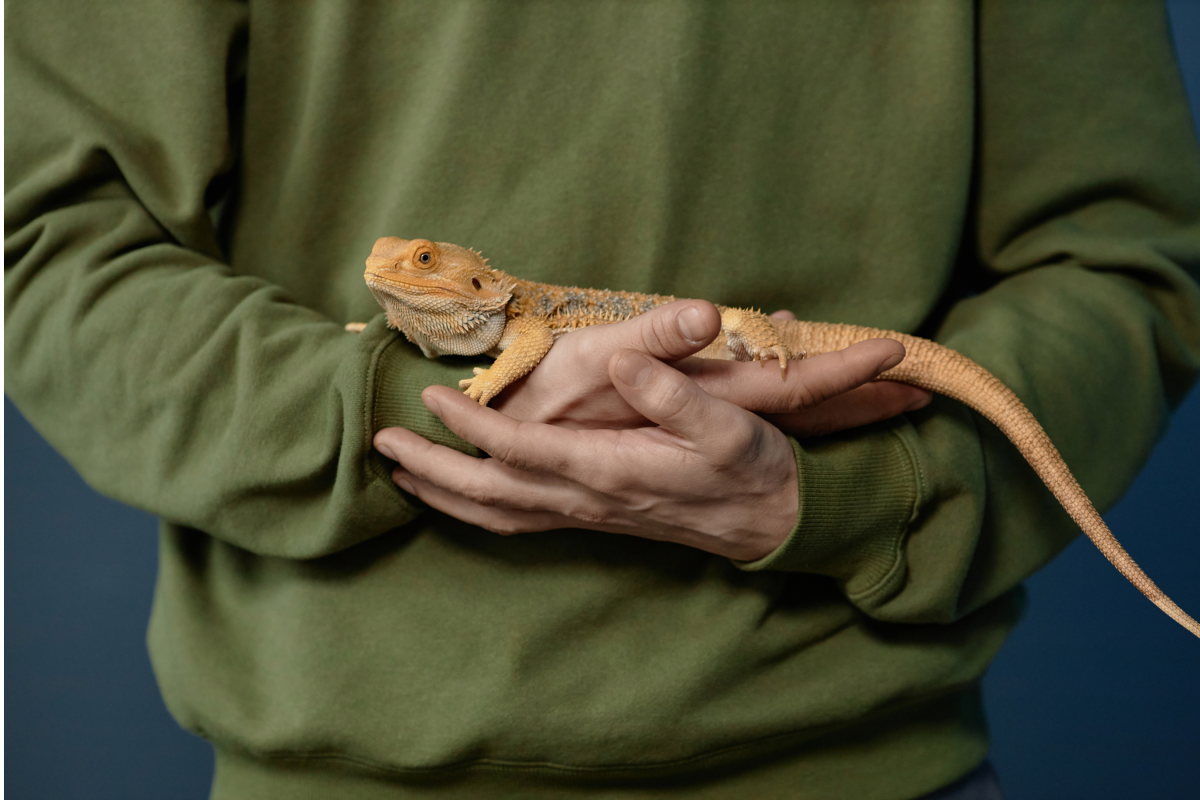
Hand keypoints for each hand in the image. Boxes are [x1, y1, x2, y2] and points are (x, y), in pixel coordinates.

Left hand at [372, 319, 920, 559]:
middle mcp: (586, 498)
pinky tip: (461, 498)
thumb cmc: (749, 466)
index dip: (471, 424)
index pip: (520, 450)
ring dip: (444, 496)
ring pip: (496, 516)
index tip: (430, 397)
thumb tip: (623, 363)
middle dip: (431, 469)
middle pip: (489, 493)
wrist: (770, 520)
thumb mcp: (725, 422)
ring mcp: (586, 513)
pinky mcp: (592, 517)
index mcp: (609, 470)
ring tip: (400, 476)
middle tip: (381, 444)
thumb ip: (673, 393)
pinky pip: (517, 521)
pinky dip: (476, 511)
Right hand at [492, 301, 930, 433]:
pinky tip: (777, 375)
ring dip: (831, 400)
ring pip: (780, 412)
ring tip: (882, 388)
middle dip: (858, 398)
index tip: (902, 354)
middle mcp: (715, 420)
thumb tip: (711, 313)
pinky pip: (742, 412)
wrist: (517, 443)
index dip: (847, 374)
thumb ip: (655, 338)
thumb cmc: (552, 391)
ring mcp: (701, 426)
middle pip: (803, 407)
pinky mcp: (683, 427)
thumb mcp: (596, 360)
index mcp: (707, 404)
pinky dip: (776, 390)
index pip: (793, 388)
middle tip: (921, 387)